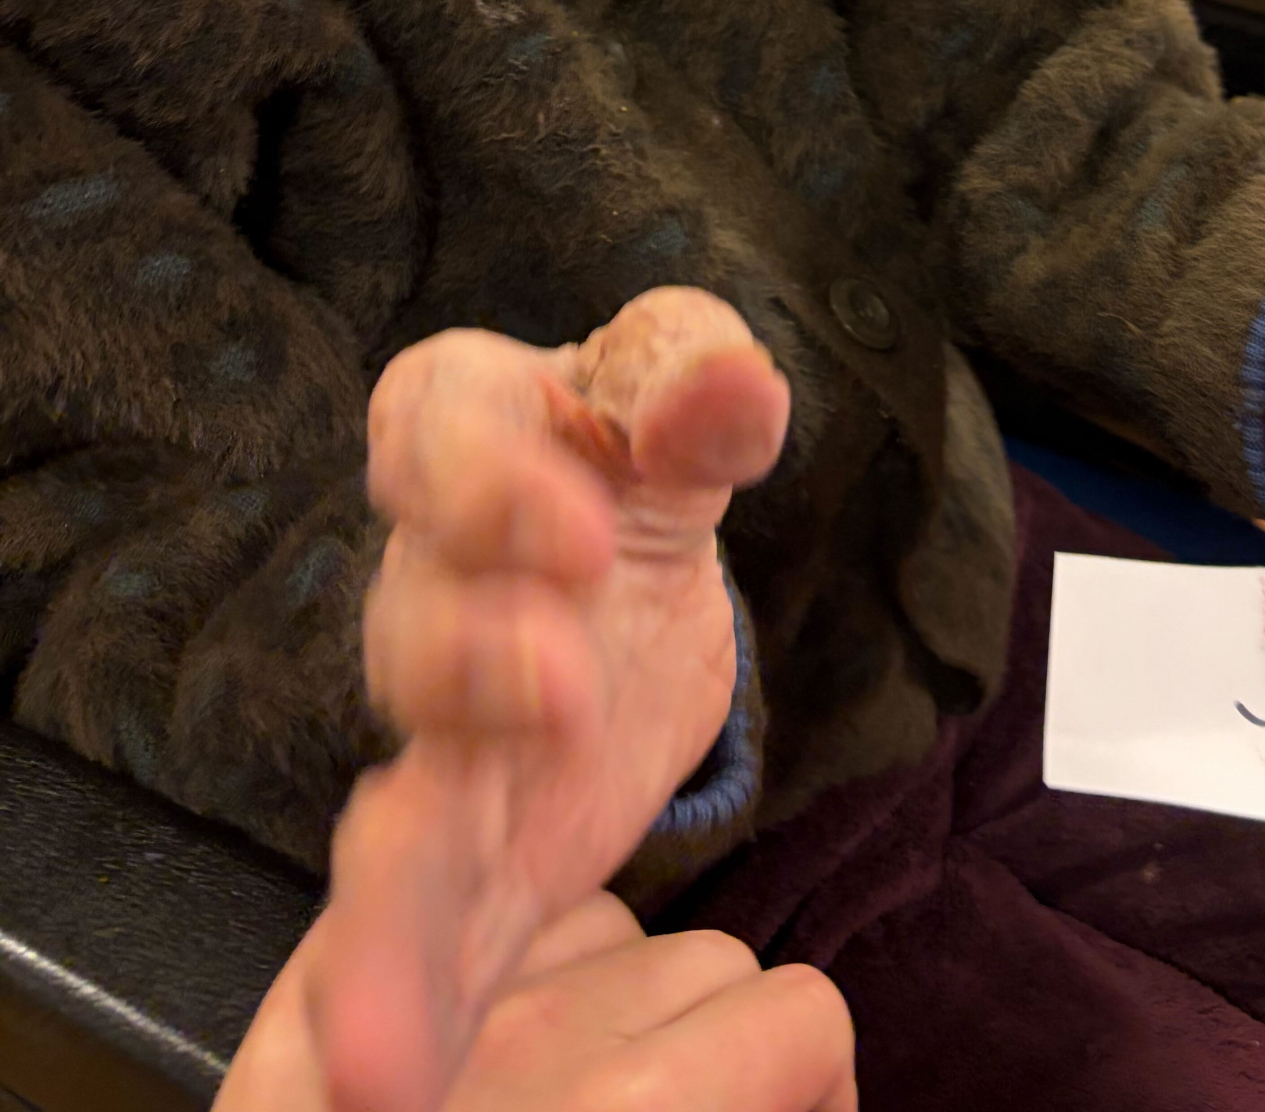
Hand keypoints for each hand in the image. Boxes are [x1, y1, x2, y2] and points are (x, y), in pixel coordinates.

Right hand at [259, 285, 789, 1111]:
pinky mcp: (474, 840)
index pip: (442, 430)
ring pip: (404, 791)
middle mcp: (424, 576)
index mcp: (459, 425)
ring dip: (402, 876)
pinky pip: (429, 920)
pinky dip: (403, 997)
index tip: (585, 531)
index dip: (494, 482)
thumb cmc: (634, 446)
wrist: (626, 564)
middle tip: (559, 685)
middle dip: (477, 658)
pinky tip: (385, 1080)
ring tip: (389, 984)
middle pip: (420, 619)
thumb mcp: (680, 390)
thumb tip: (725, 385)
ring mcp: (438, 722)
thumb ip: (693, 377)